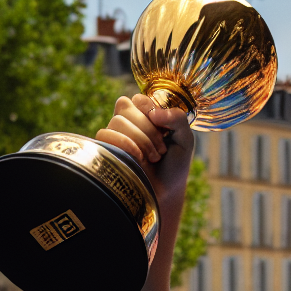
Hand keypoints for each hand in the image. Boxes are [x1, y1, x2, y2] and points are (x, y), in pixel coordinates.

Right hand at [96, 95, 192, 214]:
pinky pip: (104, 134)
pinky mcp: (106, 149)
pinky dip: (124, 144)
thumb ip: (178, 119)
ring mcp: (115, 135)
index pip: (138, 99)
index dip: (151, 112)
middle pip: (126, 107)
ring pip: (117, 121)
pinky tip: (138, 159)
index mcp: (144, 115)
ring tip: (153, 158)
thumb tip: (154, 112)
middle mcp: (127, 122)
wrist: (165, 191)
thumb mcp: (185, 140)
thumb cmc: (174, 166)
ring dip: (140, 140)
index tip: (165, 132)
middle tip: (161, 151)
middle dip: (148, 130)